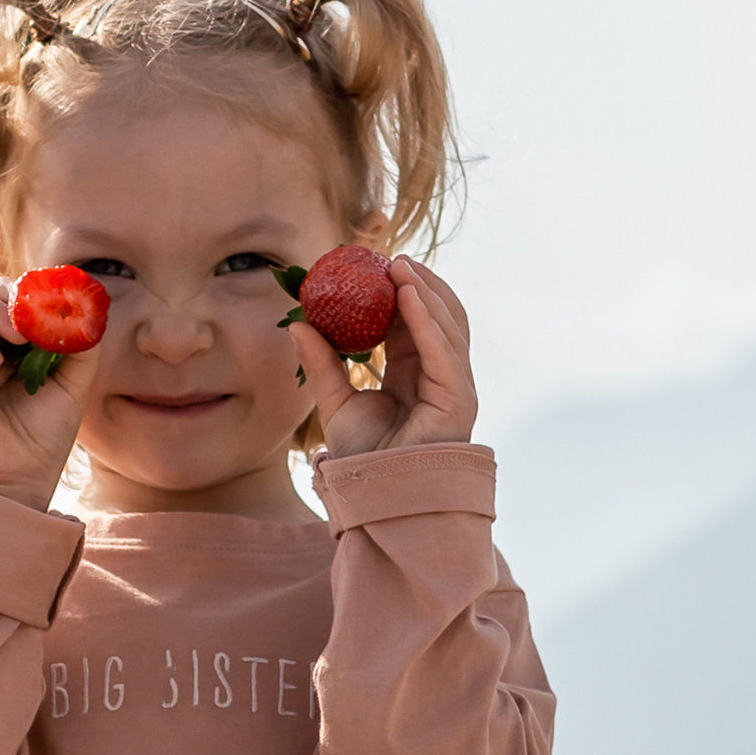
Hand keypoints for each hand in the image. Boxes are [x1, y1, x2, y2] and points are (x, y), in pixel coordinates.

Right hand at [0, 280, 100, 509]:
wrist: (15, 481)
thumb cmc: (42, 441)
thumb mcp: (74, 385)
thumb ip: (81, 345)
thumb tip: (85, 307)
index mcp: (11, 346)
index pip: (15, 297)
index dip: (34, 291)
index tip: (59, 304)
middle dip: (15, 295)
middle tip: (38, 317)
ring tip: (21, 339)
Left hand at [312, 256, 478, 457]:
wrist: (376, 496)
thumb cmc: (362, 458)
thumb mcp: (335, 402)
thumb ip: (322, 364)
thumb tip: (297, 324)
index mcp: (417, 375)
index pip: (415, 323)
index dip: (400, 292)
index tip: (375, 266)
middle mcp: (441, 377)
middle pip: (439, 318)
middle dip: (419, 284)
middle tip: (390, 258)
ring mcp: (455, 388)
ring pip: (448, 326)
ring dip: (426, 292)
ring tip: (399, 266)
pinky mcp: (458, 399)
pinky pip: (445, 351)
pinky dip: (429, 320)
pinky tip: (409, 295)